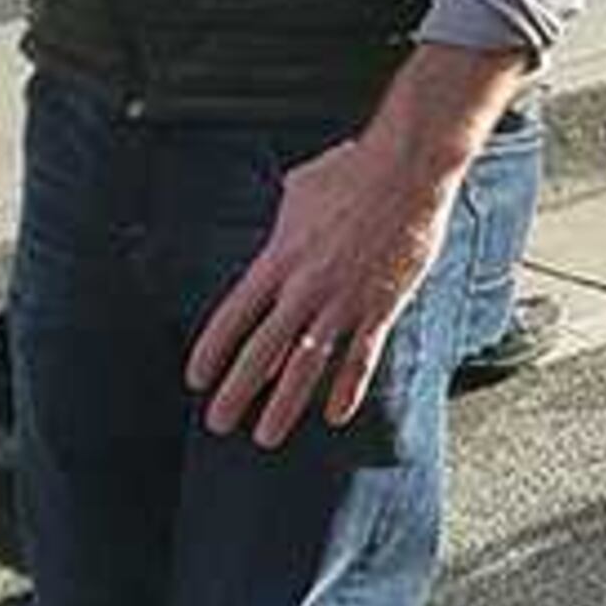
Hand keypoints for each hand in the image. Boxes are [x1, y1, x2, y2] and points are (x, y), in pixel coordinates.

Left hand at [185, 49, 521, 442]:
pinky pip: (362, 356)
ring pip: (306, 364)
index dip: (212, 352)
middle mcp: (306, 287)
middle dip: (236, 392)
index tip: (197, 379)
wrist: (408, 170)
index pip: (233, 316)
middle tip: (219, 422)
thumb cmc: (354, 170)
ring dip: (284, 405)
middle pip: (262, 351)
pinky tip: (335, 414)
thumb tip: (285, 216)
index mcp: (279, 259)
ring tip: (266, 435)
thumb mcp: (301, 187)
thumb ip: (286, 215)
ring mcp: (345, 300)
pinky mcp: (382, 305)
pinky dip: (348, 388)